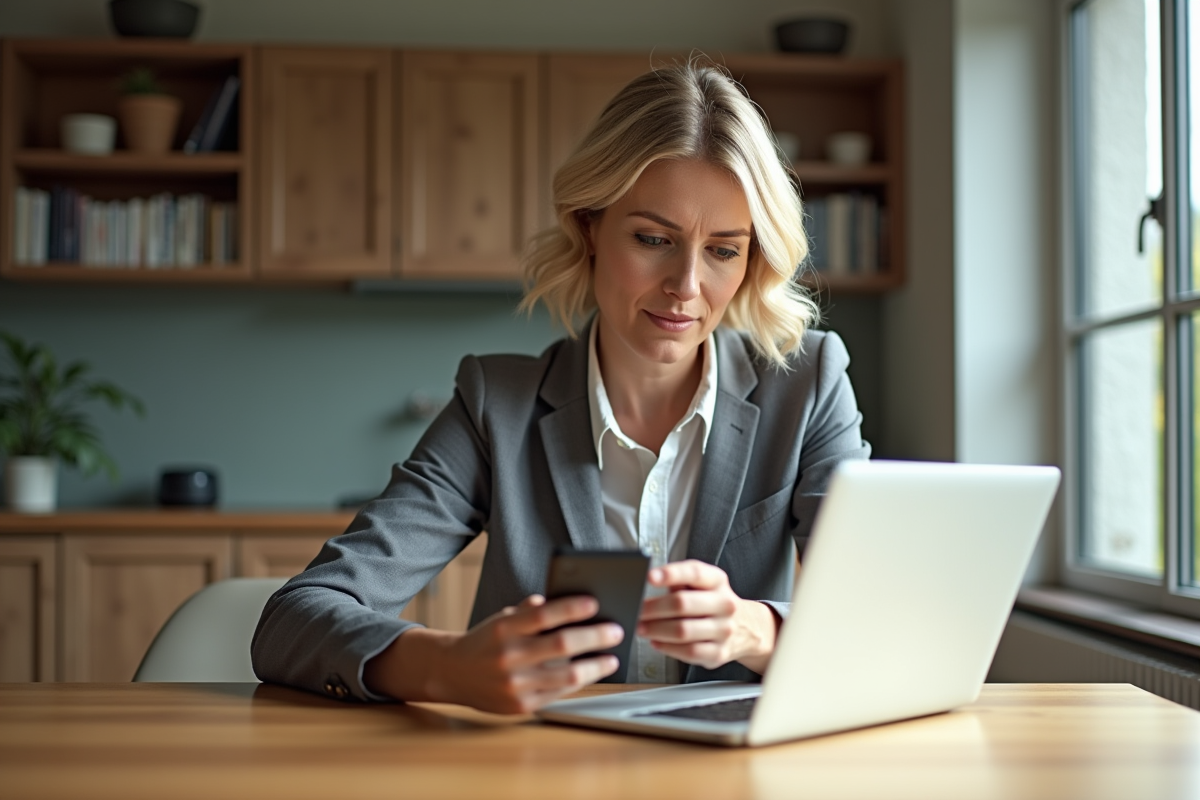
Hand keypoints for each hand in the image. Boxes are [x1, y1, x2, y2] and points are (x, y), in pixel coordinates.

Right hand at [365, 594, 622, 713]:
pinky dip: (579, 682)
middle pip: (561, 645)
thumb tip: (562, 600)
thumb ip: (530, 610)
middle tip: (616, 630)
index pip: (544, 615)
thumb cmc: (485, 641)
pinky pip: (558, 692)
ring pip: (566, 674)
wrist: (452, 673)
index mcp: (503, 629)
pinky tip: (591, 673)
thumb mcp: (502, 619)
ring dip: (595, 665)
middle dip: (595, 637)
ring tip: (611, 657)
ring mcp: (514, 684)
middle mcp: (508, 657)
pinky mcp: (520, 705)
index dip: (571, 608)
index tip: (594, 603)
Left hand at [637, 560, 779, 673]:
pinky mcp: (719, 652)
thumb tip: (650, 582)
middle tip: (636, 611)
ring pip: (683, 631)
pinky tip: (656, 642)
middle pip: (682, 604)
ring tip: (641, 627)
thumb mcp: (702, 584)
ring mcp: (724, 630)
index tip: (649, 577)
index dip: (671, 573)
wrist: (747, 628)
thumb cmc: (713, 602)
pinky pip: (688, 651)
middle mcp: (724, 604)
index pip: (694, 572)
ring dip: (656, 630)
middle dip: (653, 608)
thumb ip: (679, 581)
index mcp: (717, 581)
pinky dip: (668, 648)